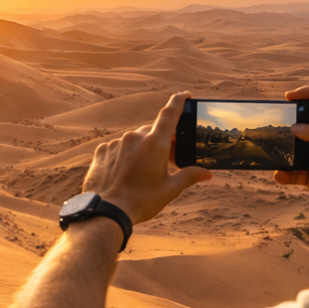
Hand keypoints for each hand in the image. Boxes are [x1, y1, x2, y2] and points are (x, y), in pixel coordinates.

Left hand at [83, 94, 210, 223]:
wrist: (106, 212)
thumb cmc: (141, 201)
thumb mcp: (169, 190)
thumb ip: (189, 176)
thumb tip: (207, 174)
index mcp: (155, 143)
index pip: (170, 113)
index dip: (179, 101)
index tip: (186, 95)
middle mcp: (135, 137)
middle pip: (152, 131)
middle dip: (160, 142)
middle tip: (164, 161)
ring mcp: (116, 143)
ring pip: (134, 140)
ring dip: (141, 150)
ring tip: (141, 174)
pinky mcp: (101, 151)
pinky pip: (117, 148)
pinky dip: (124, 156)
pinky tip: (124, 174)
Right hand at [274, 86, 308, 229]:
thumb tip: (296, 127)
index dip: (308, 94)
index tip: (289, 96)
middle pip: (306, 123)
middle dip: (290, 122)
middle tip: (276, 123)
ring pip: (296, 148)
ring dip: (285, 150)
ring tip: (274, 151)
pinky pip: (294, 171)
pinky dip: (285, 173)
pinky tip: (280, 176)